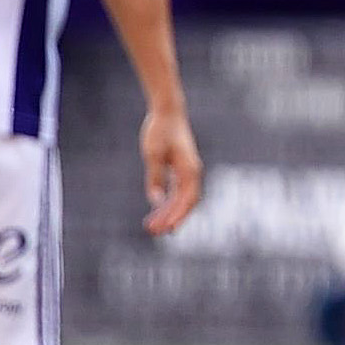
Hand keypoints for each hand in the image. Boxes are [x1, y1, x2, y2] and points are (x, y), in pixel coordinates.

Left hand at [138, 103, 202, 235]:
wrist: (168, 112)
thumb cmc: (160, 130)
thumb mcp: (153, 154)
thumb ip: (155, 178)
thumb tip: (155, 200)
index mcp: (190, 170)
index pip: (186, 200)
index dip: (177, 216)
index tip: (166, 229)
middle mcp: (192, 173)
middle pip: (184, 203)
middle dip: (170, 219)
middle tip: (154, 232)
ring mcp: (187, 171)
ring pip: (180, 199)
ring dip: (168, 212)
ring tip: (152, 225)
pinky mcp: (181, 168)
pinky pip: (177, 191)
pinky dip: (168, 202)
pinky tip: (156, 208)